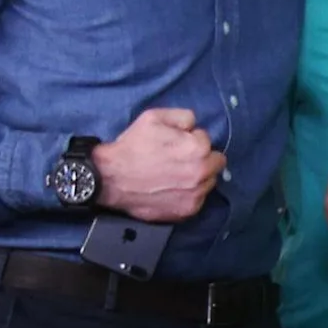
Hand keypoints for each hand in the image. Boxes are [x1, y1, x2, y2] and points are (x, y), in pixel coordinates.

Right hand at [93, 108, 223, 221]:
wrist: (111, 179)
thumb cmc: (132, 147)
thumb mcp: (154, 118)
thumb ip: (182, 116)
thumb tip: (195, 125)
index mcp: (197, 148)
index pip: (206, 140)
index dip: (190, 139)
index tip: (176, 144)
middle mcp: (202, 173)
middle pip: (216, 162)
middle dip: (202, 158)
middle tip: (180, 159)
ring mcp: (196, 194)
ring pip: (209, 182)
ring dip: (198, 177)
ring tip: (174, 175)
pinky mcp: (188, 211)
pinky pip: (199, 199)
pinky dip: (189, 194)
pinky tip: (172, 189)